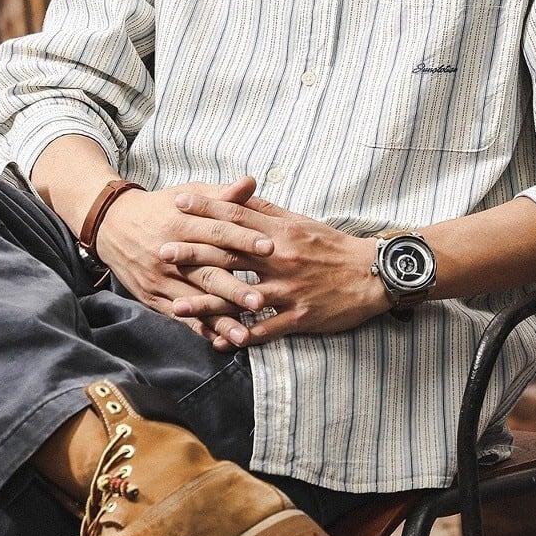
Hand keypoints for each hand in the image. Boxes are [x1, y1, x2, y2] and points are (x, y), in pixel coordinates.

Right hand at [94, 177, 272, 338]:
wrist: (113, 225)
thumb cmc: (162, 207)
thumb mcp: (189, 194)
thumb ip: (222, 195)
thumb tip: (251, 182)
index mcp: (182, 223)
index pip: (218, 232)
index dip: (245, 239)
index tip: (271, 247)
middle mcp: (170, 254)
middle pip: (207, 272)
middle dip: (234, 289)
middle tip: (261, 301)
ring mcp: (160, 279)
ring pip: (194, 301)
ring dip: (220, 319)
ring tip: (244, 335)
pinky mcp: (153, 297)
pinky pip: (179, 317)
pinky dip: (199, 329)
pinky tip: (219, 341)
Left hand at [162, 194, 391, 349]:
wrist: (373, 275)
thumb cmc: (335, 247)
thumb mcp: (302, 222)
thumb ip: (269, 210)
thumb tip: (241, 192)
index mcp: (282, 232)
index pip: (238, 216)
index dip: (207, 209)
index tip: (178, 203)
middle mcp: (282, 258)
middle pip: (232, 254)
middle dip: (194, 253)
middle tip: (162, 250)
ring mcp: (290, 289)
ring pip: (242, 297)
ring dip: (208, 302)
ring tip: (177, 306)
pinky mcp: (300, 317)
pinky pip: (266, 329)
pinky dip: (241, 336)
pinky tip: (218, 342)